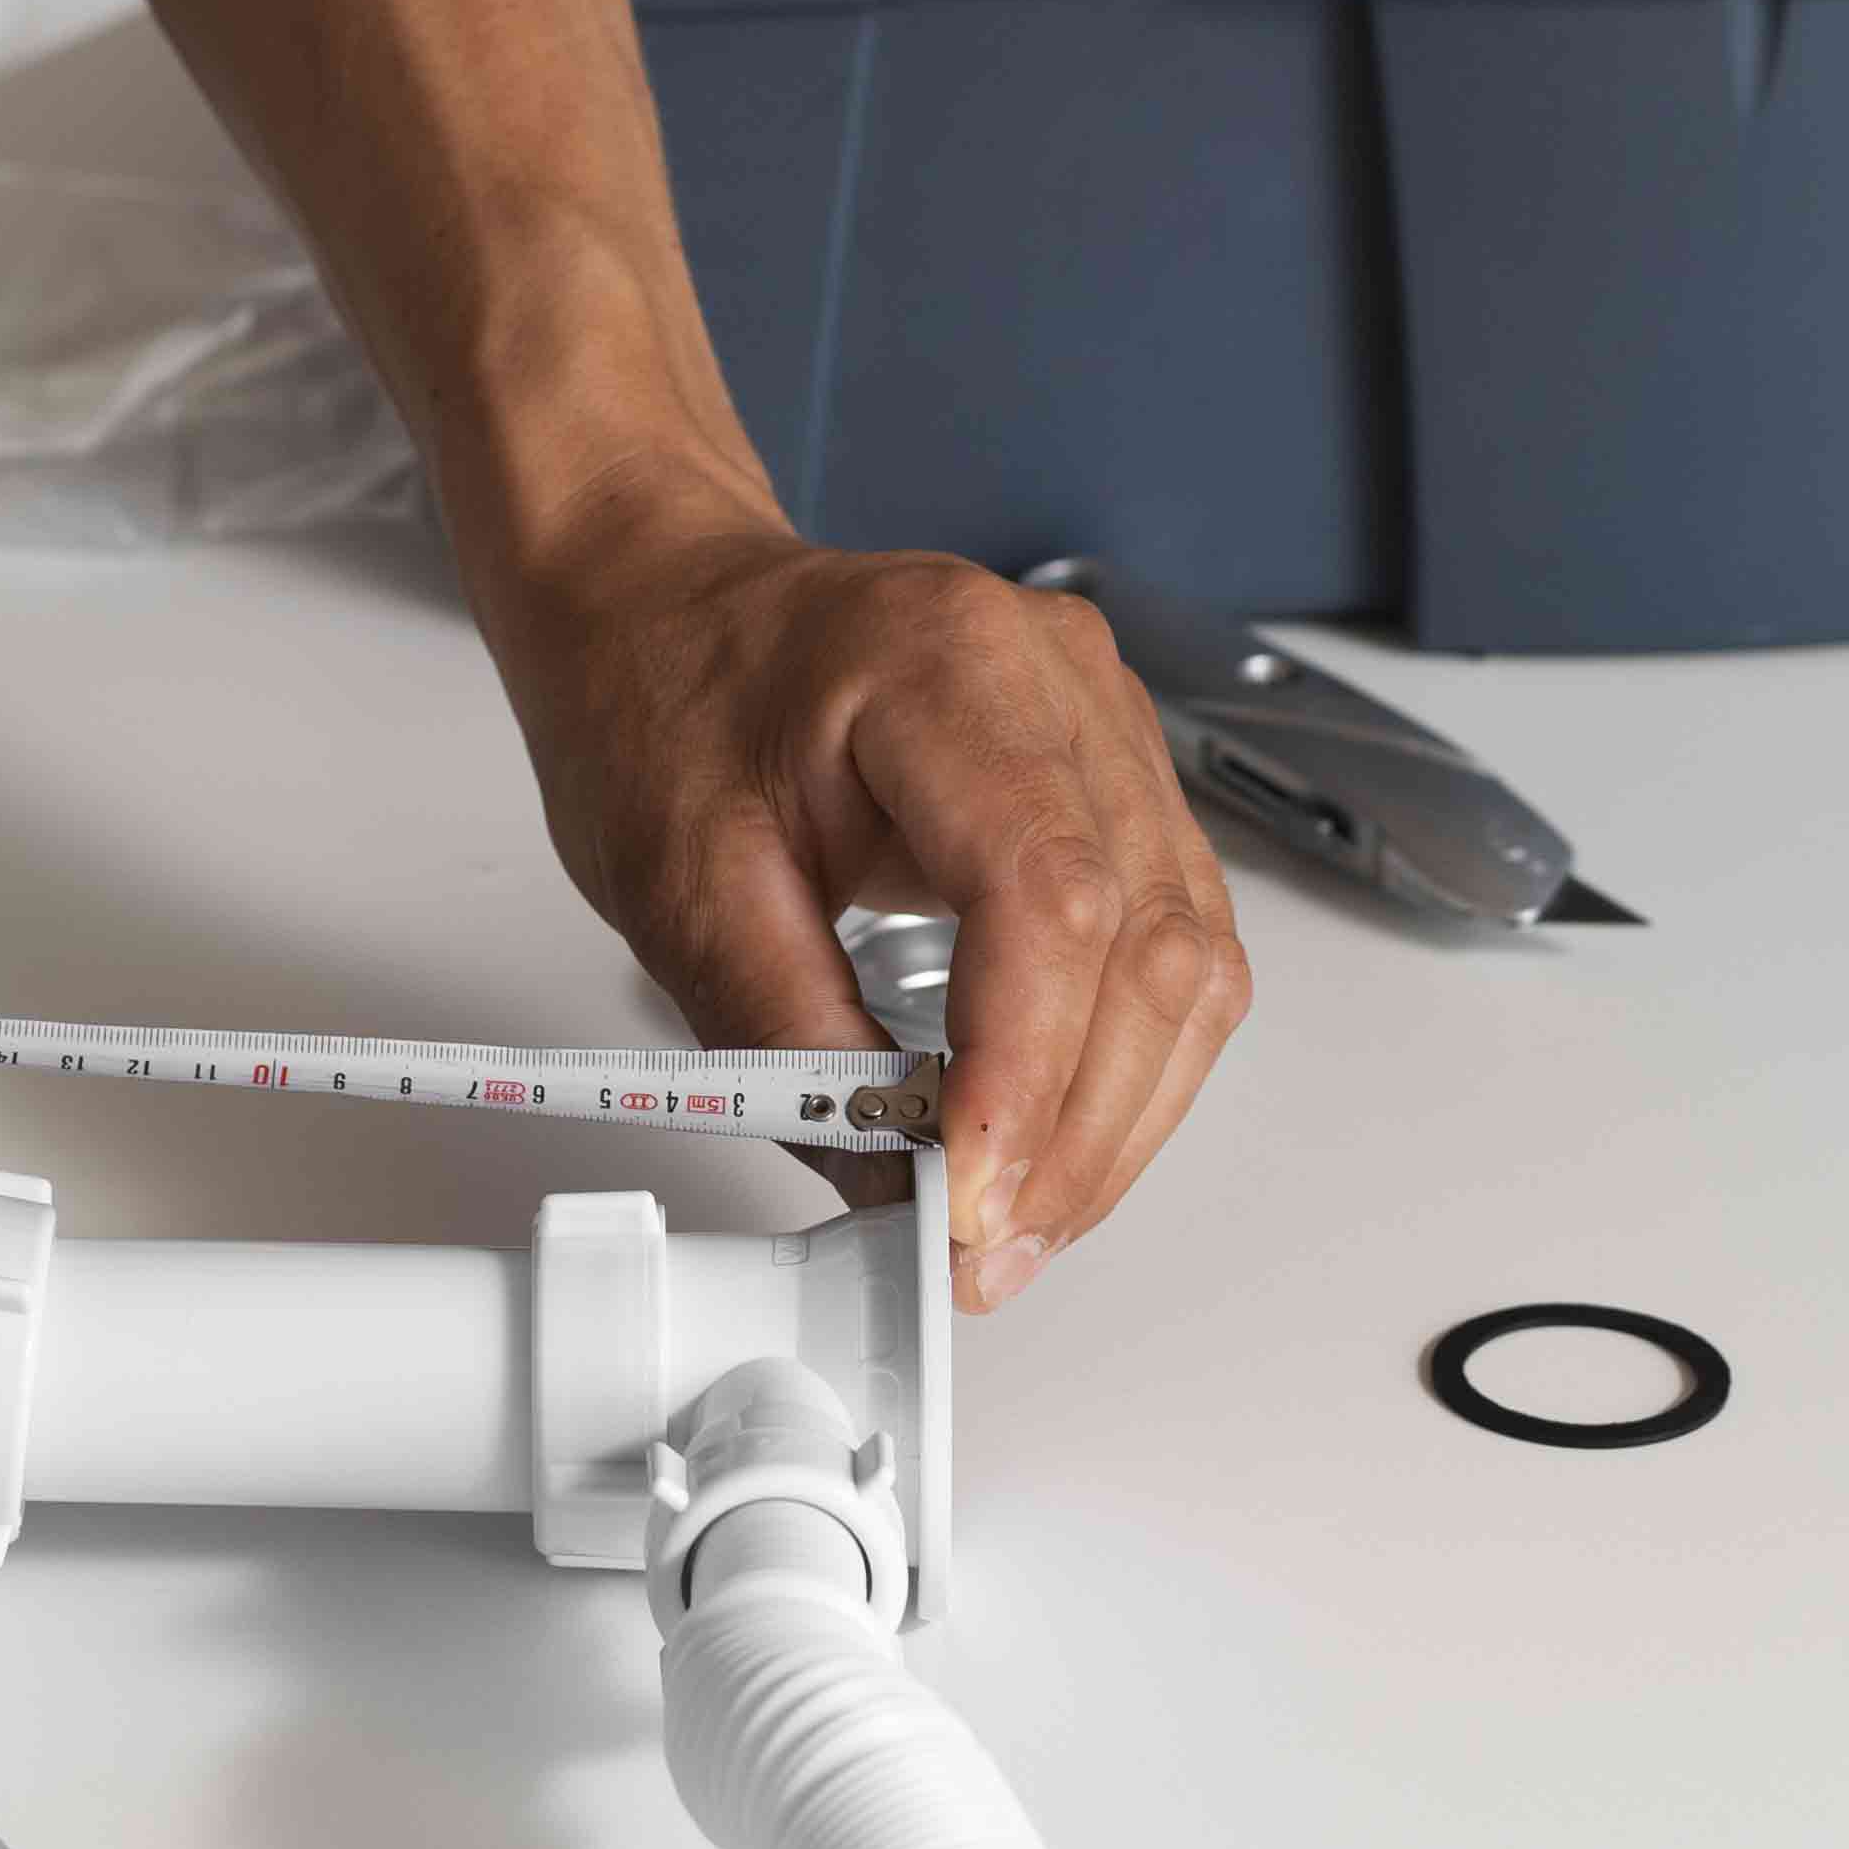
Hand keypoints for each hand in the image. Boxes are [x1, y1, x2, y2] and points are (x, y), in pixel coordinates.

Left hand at [487, 496, 1247, 1309]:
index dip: (1030, 1071)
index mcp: (942, 663)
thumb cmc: (658, 693)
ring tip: (1017, 1218)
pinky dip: (1126, 1058)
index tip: (973, 1197)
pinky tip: (1054, 1133)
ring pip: (1191, 958)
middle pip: (1149, 942)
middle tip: (986, 1249)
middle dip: (1082, 1130)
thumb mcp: (678, 877)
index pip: (1049, 895)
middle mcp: (1058, 679)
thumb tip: (891, 1186)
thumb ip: (788, 1038)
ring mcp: (1104, 722)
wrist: (659, 599)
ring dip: (1119, 1115)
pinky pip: (1173, 938)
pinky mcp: (1113, 777)